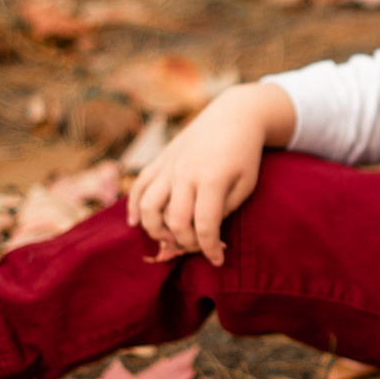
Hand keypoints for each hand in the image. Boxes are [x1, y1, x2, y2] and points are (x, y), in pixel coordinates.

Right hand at [126, 83, 294, 264]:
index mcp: (211, 179)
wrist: (232, 117)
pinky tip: (136, 224)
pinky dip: (133, 207)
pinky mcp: (159, 161)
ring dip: (155, 230)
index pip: (205, 226)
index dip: (210, 249)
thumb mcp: (246, 183)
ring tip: (169, 239)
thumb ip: (225, 209)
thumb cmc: (244, 154)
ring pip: (149, 206)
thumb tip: (204, 231)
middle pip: (176, 221)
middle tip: (197, 249)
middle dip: (186, 244)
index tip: (218, 261)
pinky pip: (139, 187)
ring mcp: (169, 167)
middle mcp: (185, 173)